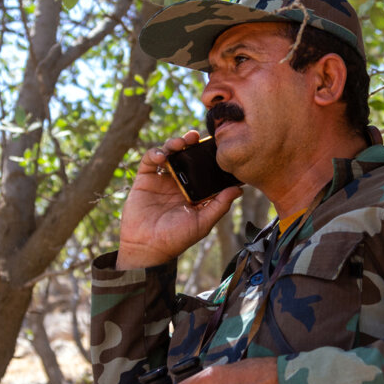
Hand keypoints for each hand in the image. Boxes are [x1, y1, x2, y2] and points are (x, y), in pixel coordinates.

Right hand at [115, 130, 241, 269]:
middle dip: (191, 144)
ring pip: (170, 153)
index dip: (209, 156)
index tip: (216, 146)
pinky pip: (149, 160)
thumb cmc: (176, 239)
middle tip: (196, 136)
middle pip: (187, 156)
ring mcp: (161, 180)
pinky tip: (161, 156)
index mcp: (194, 191)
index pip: (204, 168)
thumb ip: (219, 206)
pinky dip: (155, 153)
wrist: (146, 247)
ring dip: (174, 143)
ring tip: (180, 143)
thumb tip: (239, 189)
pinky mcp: (145, 179)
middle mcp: (179, 183)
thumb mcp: (202, 223)